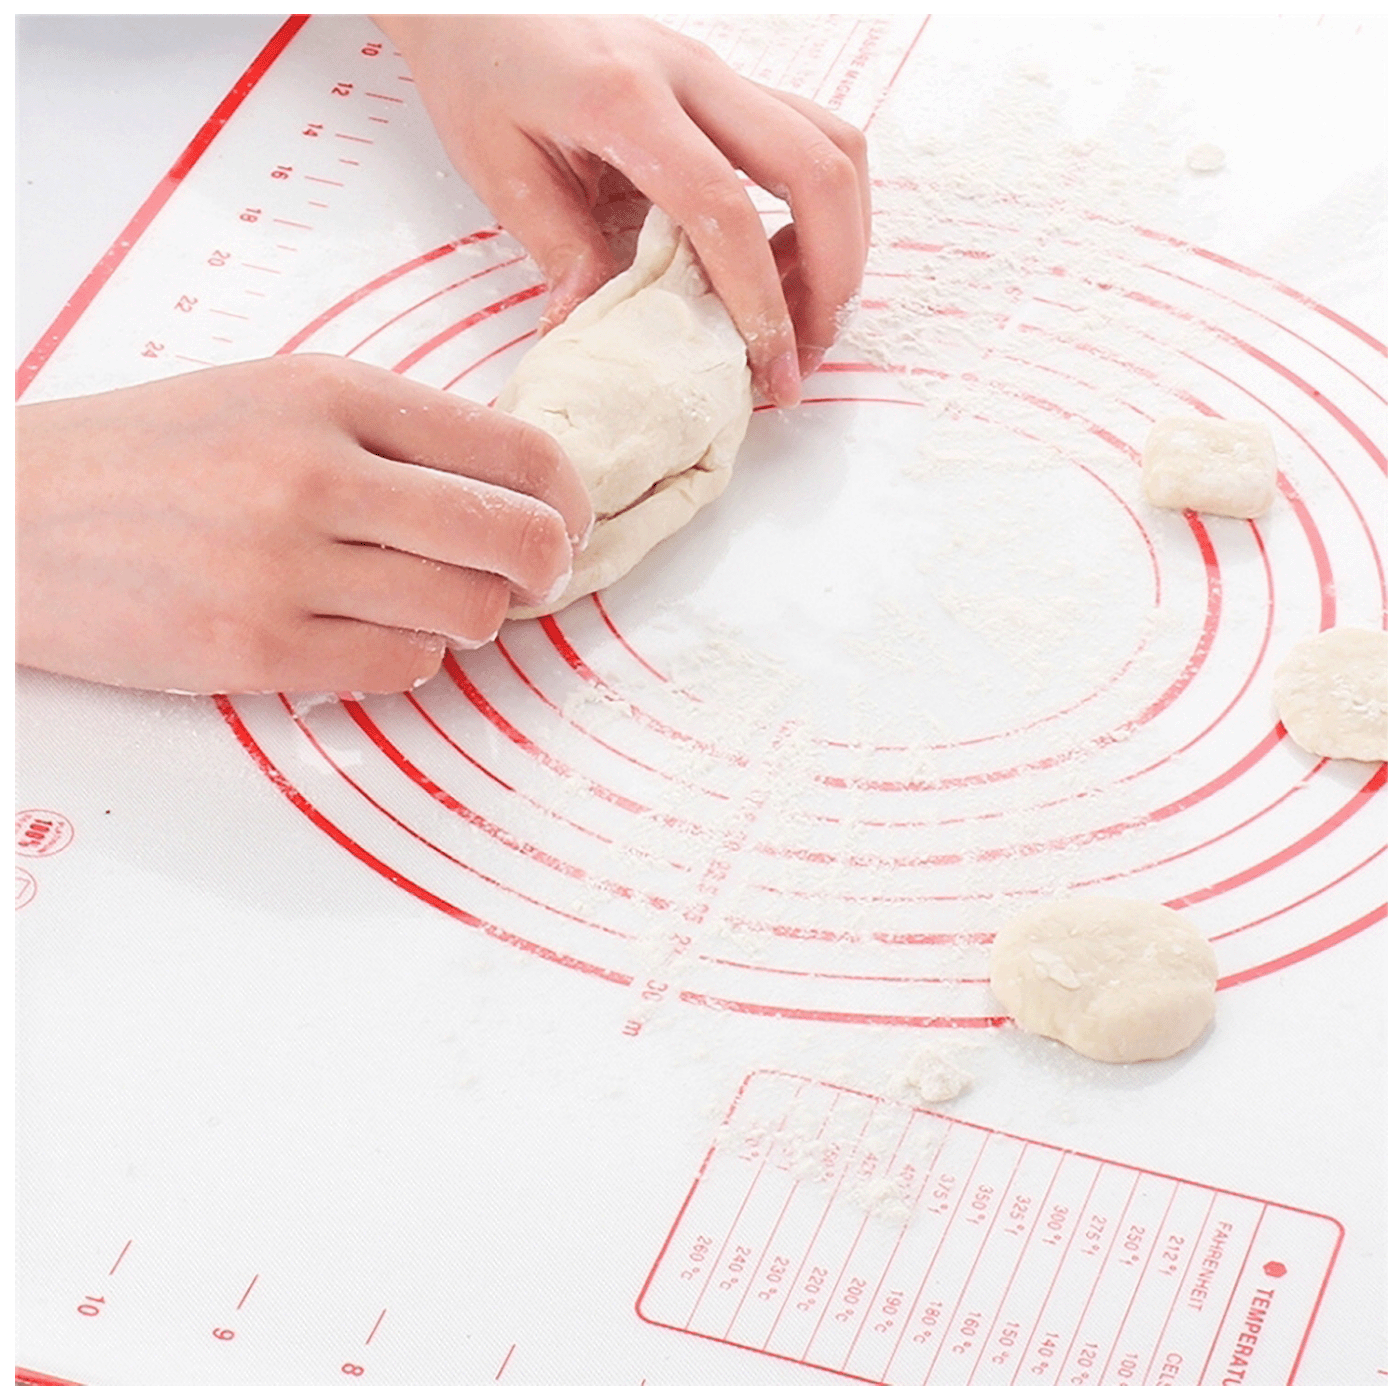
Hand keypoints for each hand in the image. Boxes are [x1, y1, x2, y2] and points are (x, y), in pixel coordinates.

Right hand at [16, 355, 591, 694]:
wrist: (12, 519)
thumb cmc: (153, 459)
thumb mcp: (275, 399)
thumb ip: (394, 434)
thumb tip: (519, 489)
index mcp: (331, 392)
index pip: (517, 449)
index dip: (570, 498)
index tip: (571, 523)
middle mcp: (315, 471)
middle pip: (515, 538)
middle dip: (547, 570)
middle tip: (534, 581)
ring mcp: (284, 565)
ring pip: (469, 612)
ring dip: (471, 618)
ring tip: (430, 603)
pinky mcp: (256, 650)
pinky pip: (405, 670)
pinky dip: (408, 660)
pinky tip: (368, 635)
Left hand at [375, 15, 870, 406]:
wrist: (481, 2)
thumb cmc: (481, 70)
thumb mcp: (499, 169)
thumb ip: (559, 248)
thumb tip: (593, 331)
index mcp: (627, 100)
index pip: (725, 209)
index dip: (760, 300)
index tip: (770, 368)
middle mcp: (692, 76)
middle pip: (817, 169)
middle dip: (833, 277)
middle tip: (806, 354)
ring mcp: (720, 76)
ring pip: (834, 147)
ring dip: (843, 242)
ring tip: (806, 315)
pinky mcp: (729, 87)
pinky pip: (813, 139)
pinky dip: (824, 211)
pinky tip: (787, 262)